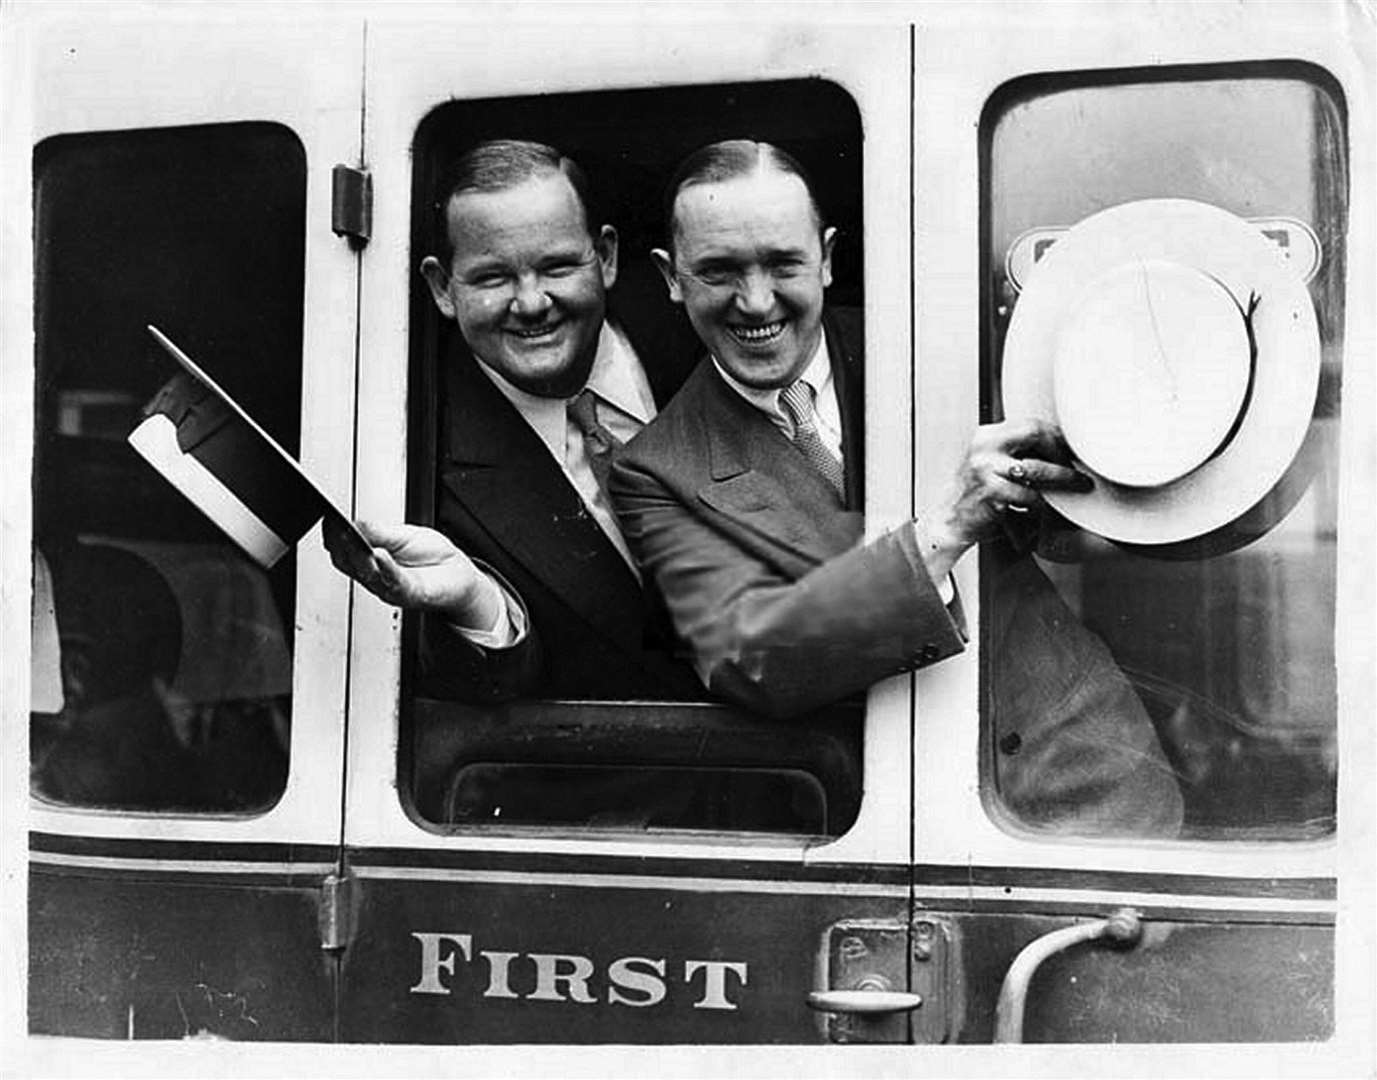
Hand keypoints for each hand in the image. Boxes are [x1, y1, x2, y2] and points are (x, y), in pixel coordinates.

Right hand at [322, 517, 501, 628]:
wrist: (457, 576)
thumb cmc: (432, 557)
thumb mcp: (403, 535)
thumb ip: (377, 531)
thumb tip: (352, 522)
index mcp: (371, 559)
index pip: (343, 550)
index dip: (333, 537)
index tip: (328, 520)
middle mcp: (376, 576)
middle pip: (350, 563)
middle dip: (341, 546)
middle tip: (336, 528)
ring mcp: (390, 586)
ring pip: (368, 573)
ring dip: (359, 556)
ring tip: (352, 538)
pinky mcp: (409, 594)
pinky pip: (394, 581)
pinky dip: (386, 567)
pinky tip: (380, 555)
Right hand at [920, 418, 1091, 577]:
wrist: (948, 521)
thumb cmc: (975, 496)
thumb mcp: (990, 464)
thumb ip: (1015, 452)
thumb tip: (1058, 447)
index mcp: (986, 436)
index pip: (1030, 423)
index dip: (1056, 436)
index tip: (1071, 450)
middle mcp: (984, 446)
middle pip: (1035, 432)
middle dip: (1061, 450)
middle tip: (1076, 466)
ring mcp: (986, 468)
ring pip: (1037, 467)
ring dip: (1063, 477)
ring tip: (1079, 484)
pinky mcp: (991, 492)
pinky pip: (1029, 495)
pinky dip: (1042, 504)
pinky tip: (1045, 509)